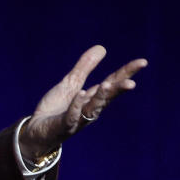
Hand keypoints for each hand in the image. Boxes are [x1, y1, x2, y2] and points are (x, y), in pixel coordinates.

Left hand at [19, 45, 146, 161]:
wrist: (37, 131)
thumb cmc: (56, 108)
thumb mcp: (71, 83)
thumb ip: (85, 68)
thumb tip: (102, 48)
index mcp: (93, 98)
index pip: (113, 83)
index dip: (126, 73)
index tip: (142, 62)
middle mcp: (89, 109)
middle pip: (107, 97)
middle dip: (119, 89)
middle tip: (132, 82)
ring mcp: (77, 118)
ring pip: (93, 108)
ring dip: (101, 97)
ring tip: (109, 85)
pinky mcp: (63, 125)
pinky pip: (71, 115)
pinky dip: (77, 105)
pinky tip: (82, 94)